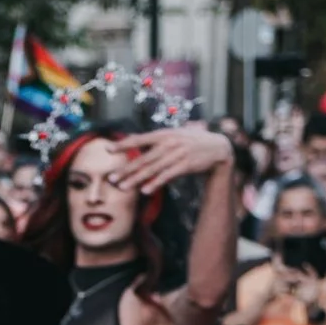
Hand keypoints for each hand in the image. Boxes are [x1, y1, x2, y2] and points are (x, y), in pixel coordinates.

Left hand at [112, 127, 232, 193]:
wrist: (218, 147)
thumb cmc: (192, 142)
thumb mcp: (174, 136)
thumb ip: (156, 140)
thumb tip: (135, 140)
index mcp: (164, 134)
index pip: (140, 139)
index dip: (123, 144)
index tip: (107, 149)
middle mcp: (170, 142)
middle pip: (144, 157)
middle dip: (126, 169)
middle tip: (111, 179)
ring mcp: (178, 153)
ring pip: (153, 168)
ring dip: (137, 179)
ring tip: (123, 187)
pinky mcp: (186, 164)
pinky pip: (168, 175)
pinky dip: (156, 183)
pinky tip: (145, 191)